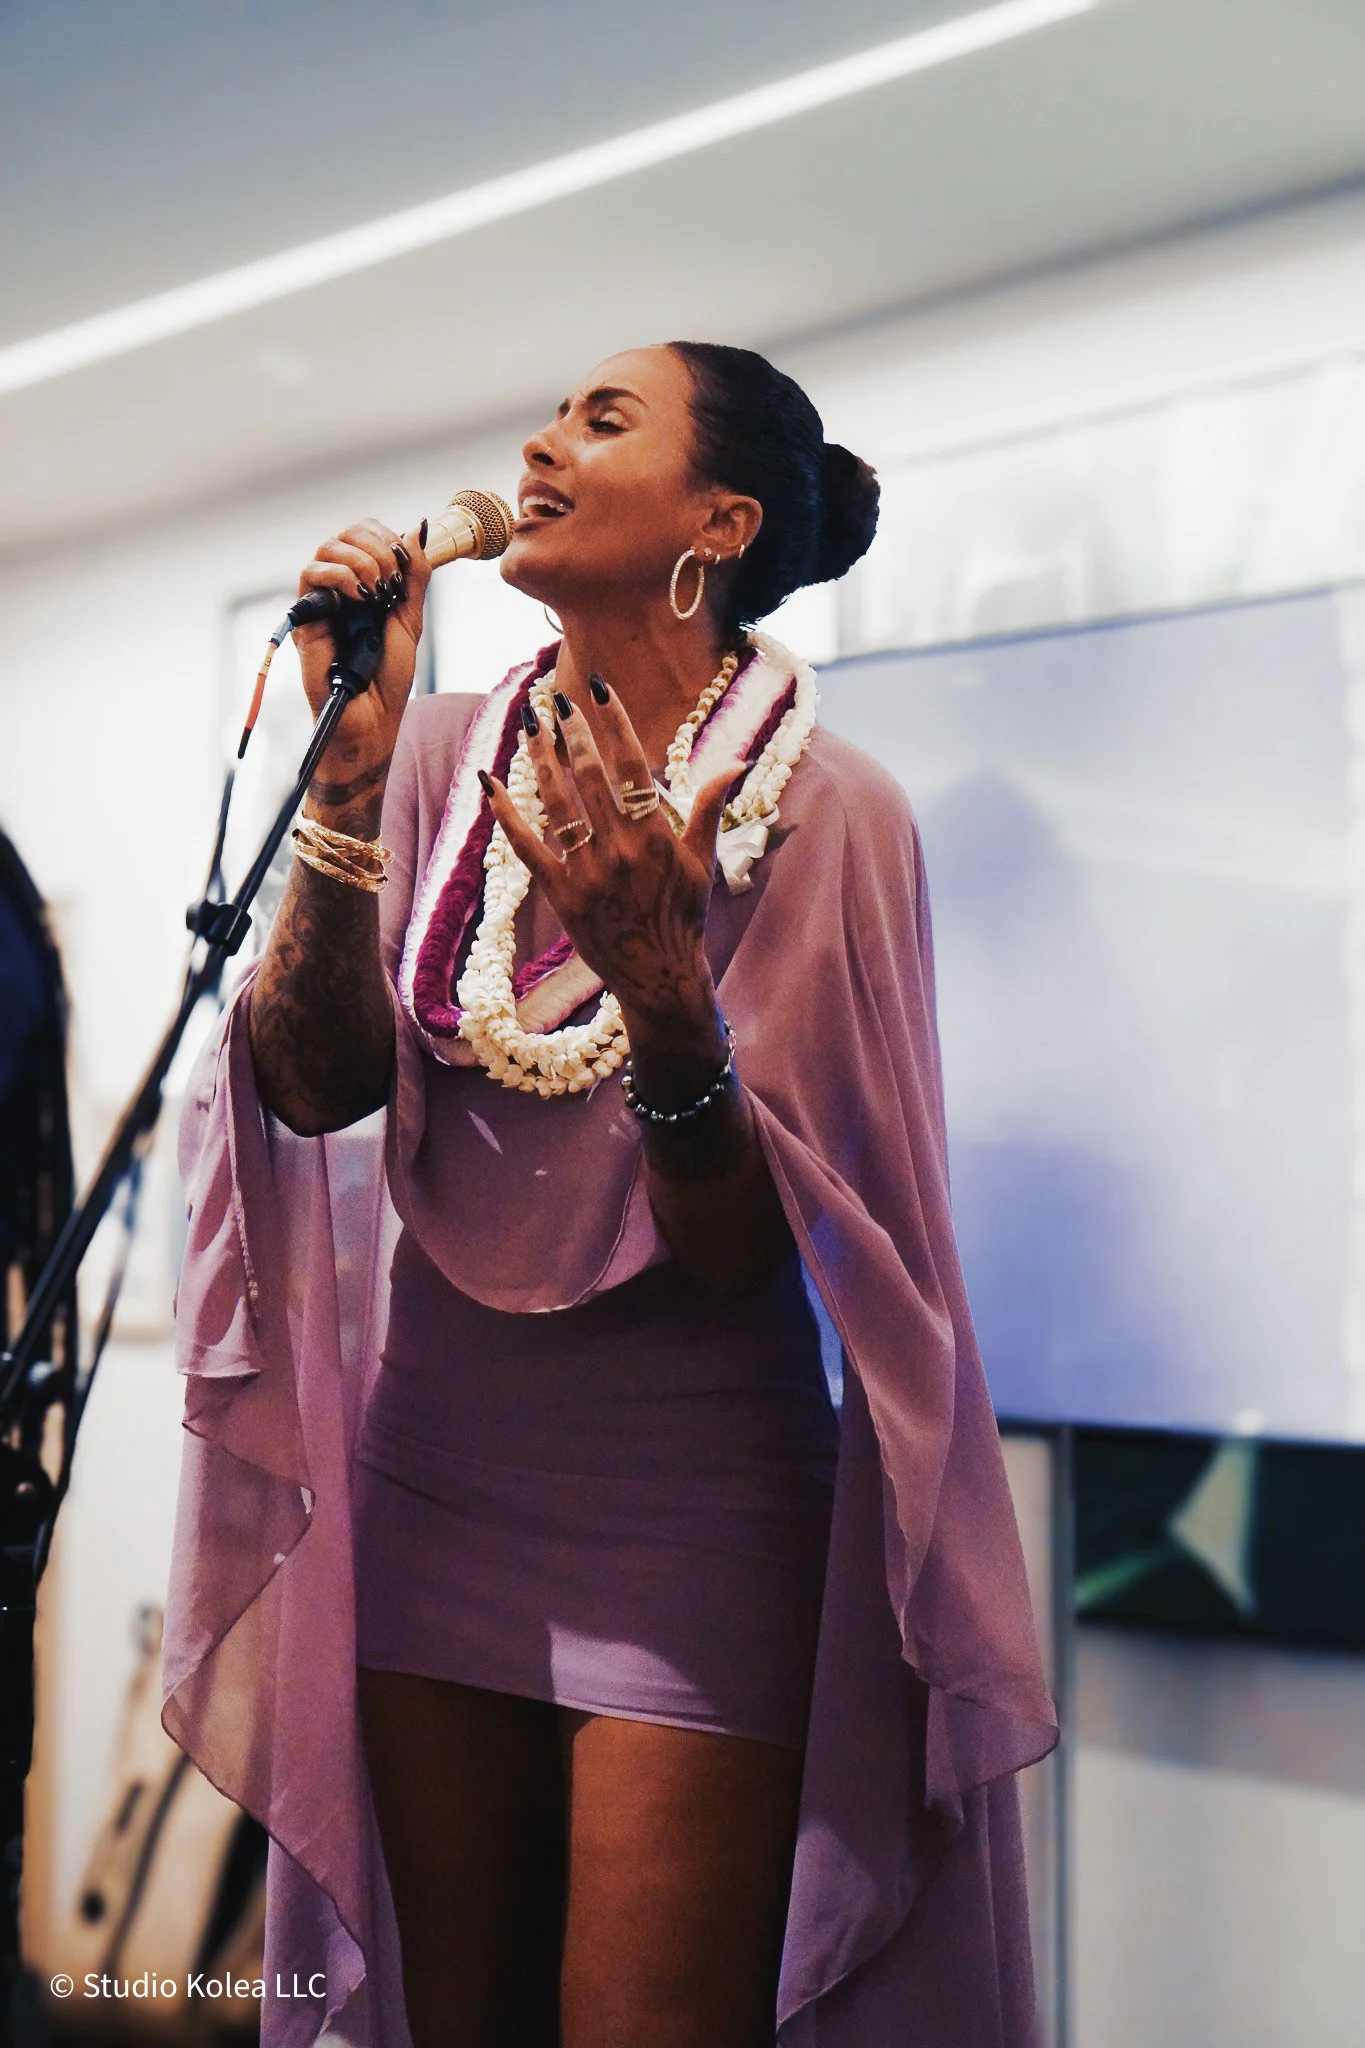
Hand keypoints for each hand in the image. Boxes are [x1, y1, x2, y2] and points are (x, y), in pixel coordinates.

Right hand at [294, 518, 431, 796]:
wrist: (373, 718)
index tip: (405, 564)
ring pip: (326, 548)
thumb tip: (419, 528)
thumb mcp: (410, 619)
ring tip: (377, 590)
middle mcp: (340, 589)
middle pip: (345, 534)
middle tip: (392, 578)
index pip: (365, 535)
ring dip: (360, 559)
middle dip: (376, 545)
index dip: (386, 536)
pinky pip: (311, 575)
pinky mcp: (306, 618)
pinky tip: (359, 596)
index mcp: (365, 584)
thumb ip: (414, 576)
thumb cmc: (389, 677)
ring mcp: (322, 601)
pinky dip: (339, 575)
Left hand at [480, 678, 739, 1055]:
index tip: (599, 688)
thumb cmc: (683, 916)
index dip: (613, 722)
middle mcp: (619, 850)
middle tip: (557, 699)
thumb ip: (710, 808)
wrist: (659, 976)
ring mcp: (586, 872)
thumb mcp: (703, 862)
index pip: (630, 765)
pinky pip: (525, 845)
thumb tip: (736, 762)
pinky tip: (489, 780)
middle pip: (589, 776)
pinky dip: (505, 812)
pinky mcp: (559, 894)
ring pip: (556, 802)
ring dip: (540, 758)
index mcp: (656, 836)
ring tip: (529, 724)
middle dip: (572, 732)